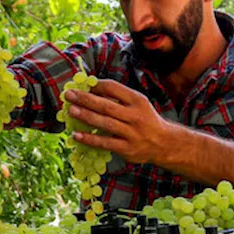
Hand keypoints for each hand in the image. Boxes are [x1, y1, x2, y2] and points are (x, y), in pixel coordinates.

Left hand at [64, 79, 181, 166]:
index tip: (81, 85)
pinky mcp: (127, 148)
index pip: (114, 88)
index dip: (96, 85)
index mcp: (137, 100)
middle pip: (106, 105)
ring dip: (86, 116)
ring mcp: (131, 133)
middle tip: (69, 95)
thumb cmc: (145, 120)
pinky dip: (90, 139)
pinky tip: (76, 135)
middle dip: (86, 99)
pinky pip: (105, 143)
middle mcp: (135, 116)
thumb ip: (118, 98)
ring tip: (71, 110)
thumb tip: (91, 90)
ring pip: (105, 123)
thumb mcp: (137, 104)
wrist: (164, 143)